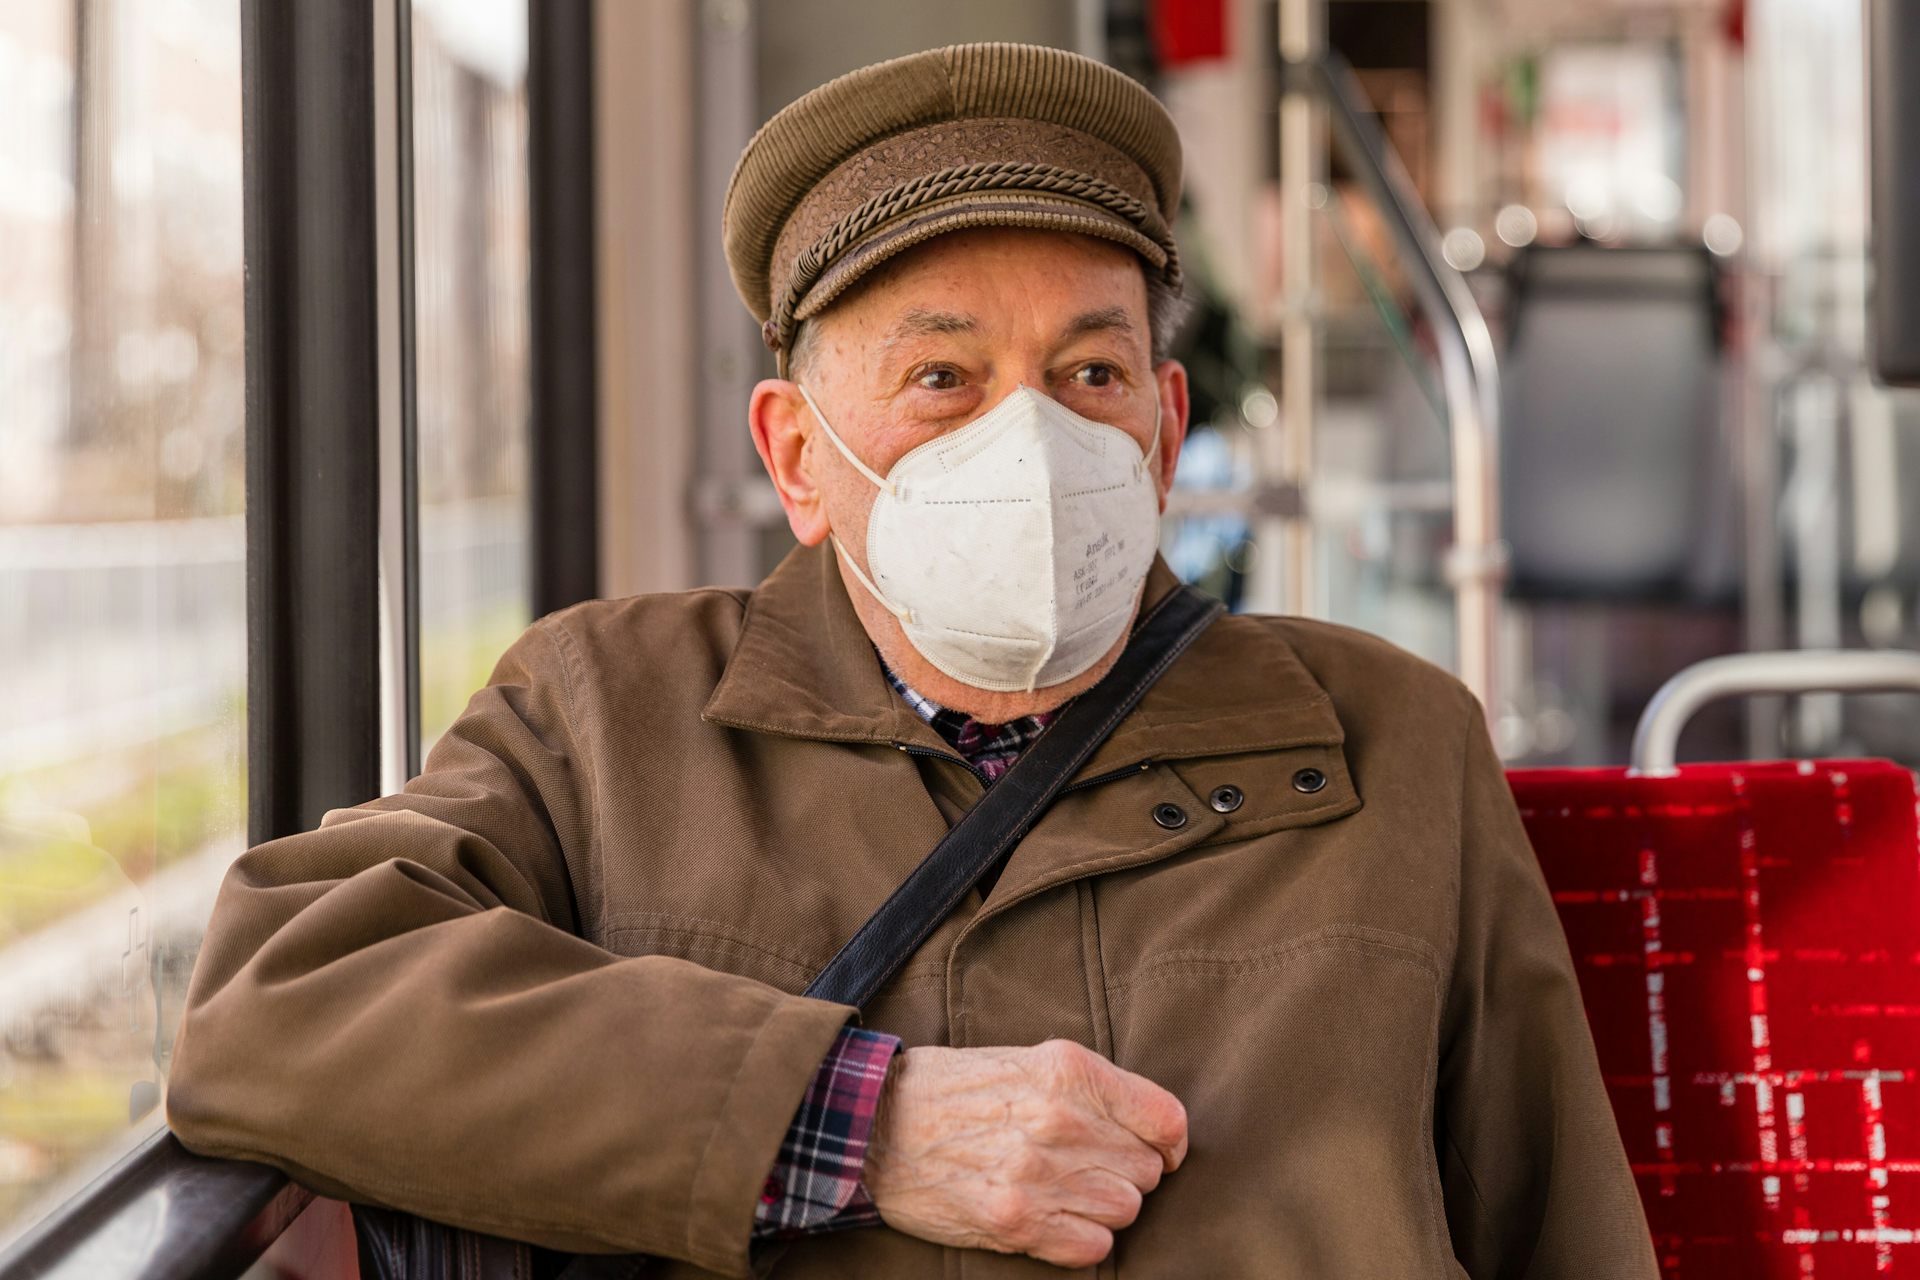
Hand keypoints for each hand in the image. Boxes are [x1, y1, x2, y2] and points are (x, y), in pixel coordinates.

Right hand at [862, 1039, 1187, 1267]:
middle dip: (1125, 1171)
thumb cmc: (956, 1090)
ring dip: (1102, 1205)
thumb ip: (1092, 1088)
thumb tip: (1154, 1129)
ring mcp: (1038, 1174)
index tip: (1156, 1150)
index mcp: (1068, 1071)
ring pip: (1125, 1210)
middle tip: (1085, 1164)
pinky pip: (1093, 1246)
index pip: (1166, 1120)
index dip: (1168, 1142)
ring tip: (1063, 1188)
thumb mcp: (1029, 1060)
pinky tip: (1050, 1216)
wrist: (877, 1124)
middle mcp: (1059, 1121)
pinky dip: (1080, 1238)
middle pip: (1148, 1171)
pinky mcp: (1015, 1221)